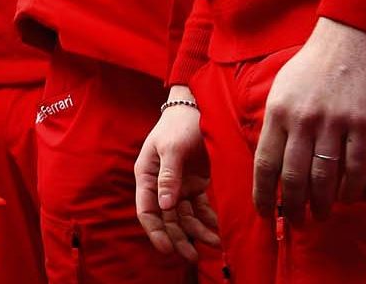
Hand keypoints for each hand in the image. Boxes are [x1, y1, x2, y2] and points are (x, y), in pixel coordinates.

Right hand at [135, 94, 220, 261]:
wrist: (198, 108)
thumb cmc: (179, 125)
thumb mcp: (171, 148)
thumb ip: (168, 176)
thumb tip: (164, 205)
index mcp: (147, 175)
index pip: (147, 209)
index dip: (155, 231)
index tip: (167, 248)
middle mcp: (160, 184)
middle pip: (167, 218)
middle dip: (179, 238)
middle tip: (193, 256)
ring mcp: (179, 185)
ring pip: (185, 217)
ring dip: (197, 232)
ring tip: (215, 244)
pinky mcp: (196, 184)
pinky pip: (201, 208)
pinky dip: (208, 220)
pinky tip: (219, 231)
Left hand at [254, 18, 365, 221]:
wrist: (349, 40)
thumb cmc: (311, 66)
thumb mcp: (280, 89)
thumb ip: (275, 122)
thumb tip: (269, 159)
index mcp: (277, 112)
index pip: (264, 162)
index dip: (263, 192)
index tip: (263, 212)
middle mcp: (302, 120)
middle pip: (293, 175)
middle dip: (292, 205)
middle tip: (294, 222)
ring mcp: (334, 123)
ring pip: (325, 175)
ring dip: (321, 202)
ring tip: (319, 216)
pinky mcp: (363, 124)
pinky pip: (356, 165)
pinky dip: (350, 187)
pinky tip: (346, 199)